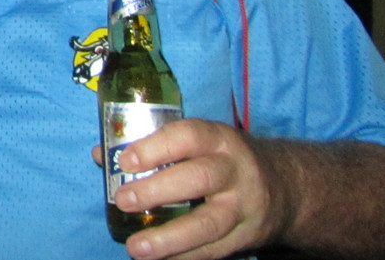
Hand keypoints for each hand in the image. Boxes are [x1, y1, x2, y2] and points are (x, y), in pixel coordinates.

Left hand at [92, 118, 287, 259]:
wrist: (284, 186)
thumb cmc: (222, 159)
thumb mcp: (197, 142)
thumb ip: (151, 146)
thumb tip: (101, 155)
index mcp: (217, 139)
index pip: (188, 136)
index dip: (156, 147)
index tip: (126, 160)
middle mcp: (234, 170)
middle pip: (199, 179)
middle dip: (158, 191)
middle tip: (124, 200)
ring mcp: (244, 206)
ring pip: (208, 223)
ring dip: (169, 239)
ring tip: (135, 249)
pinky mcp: (247, 236)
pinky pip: (214, 250)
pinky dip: (184, 257)